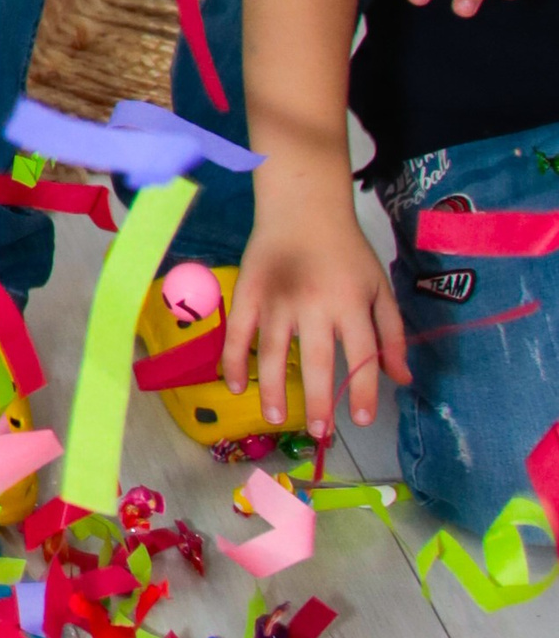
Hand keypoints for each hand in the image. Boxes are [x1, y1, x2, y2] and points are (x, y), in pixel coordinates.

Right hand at [224, 207, 408, 437]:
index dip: (362, 391)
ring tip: (275, 418)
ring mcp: (276, 300)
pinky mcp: (248, 293)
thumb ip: (392, 334)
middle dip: (317, 401)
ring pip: (271, 353)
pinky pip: (237, 334)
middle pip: (315, 361)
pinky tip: (237, 387)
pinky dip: (234, 362)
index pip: (360, 356)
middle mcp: (314, 304)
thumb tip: (402, 379)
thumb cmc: (346, 250)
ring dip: (273, 390)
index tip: (361, 420)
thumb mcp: (380, 287)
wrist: (303, 205)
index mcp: (351, 303)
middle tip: (319, 431)